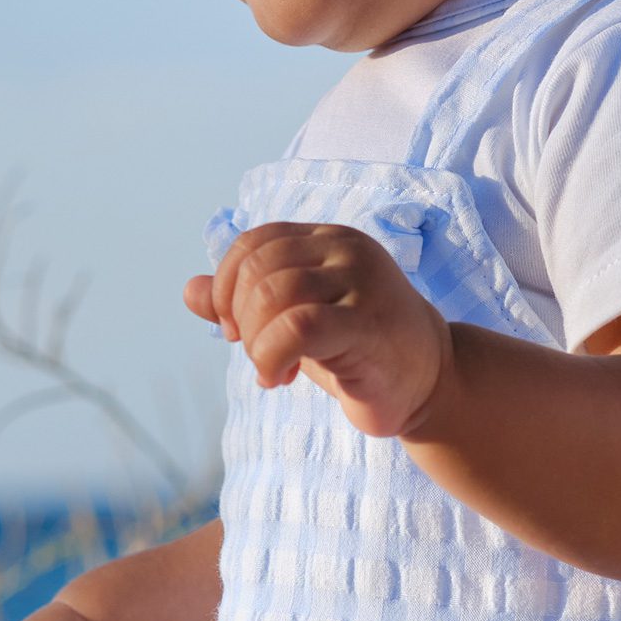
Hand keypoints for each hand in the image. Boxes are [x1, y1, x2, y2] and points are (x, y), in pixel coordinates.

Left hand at [184, 220, 454, 438]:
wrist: (430, 382)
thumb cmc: (358, 350)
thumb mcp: (295, 320)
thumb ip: (245, 303)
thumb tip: (189, 292)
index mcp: (327, 239)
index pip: (255, 242)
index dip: (227, 286)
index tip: (234, 331)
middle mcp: (345, 248)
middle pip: (259, 269)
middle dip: (241, 320)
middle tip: (257, 357)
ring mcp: (362, 280)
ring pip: (274, 294)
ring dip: (257, 343)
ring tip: (272, 372)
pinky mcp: (370, 321)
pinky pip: (299, 325)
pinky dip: (272, 354)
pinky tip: (279, 378)